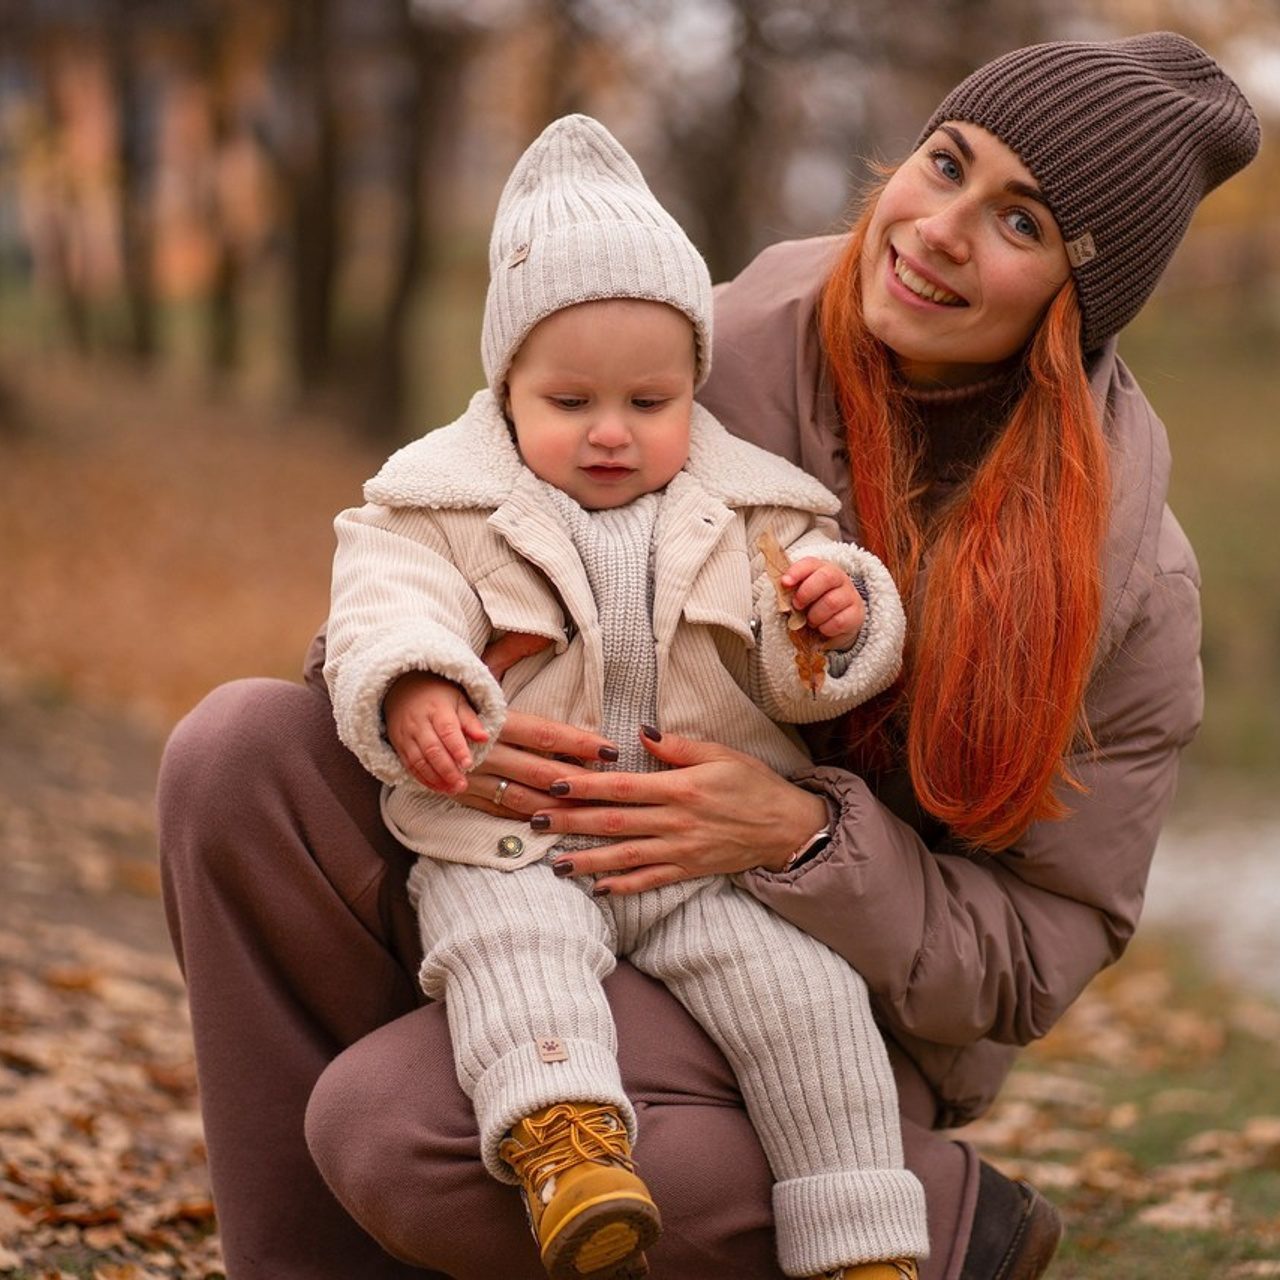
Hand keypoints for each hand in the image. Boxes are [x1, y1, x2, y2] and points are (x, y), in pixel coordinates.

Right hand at [384, 672, 487, 794]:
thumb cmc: (438, 696)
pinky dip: (423, 779)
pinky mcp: (399, 746)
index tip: (468, 764)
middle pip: (432, 750)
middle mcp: (419, 723)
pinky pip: (410, 766)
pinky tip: (438, 788)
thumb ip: (470, 720)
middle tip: (462, 785)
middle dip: (448, 770)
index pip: (447, 731)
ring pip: (419, 761)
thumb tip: (485, 738)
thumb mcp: (458, 700)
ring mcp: (406, 736)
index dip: (457, 749)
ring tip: (452, 790)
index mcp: (437, 710)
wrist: (402, 689)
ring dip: (436, 779)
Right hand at [447, 633, 620, 816]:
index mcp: (495, 720)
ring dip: (557, 806)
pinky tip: (553, 820)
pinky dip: (527, 816)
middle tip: (611, 788)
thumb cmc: (451, 692)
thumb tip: (544, 636)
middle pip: (541, 771)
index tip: (609, 749)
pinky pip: (501, 811)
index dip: (579, 743)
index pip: (546, 734)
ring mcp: (475, 778)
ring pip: (524, 798)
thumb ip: (512, 654)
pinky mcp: (464, 795)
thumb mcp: (480, 671)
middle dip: (578, 782)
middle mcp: (487, 751)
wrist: (401, 716)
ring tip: (590, 809)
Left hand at [530, 727, 829, 894]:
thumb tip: (641, 734)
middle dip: (571, 823)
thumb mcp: (720, 754)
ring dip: (587, 860)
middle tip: (536, 822)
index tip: (554, 784)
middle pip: (614, 823)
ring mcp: (681, 850)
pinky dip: (623, 886)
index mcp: (680, 788)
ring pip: (625, 857)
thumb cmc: (754, 785)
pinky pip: (650, 881)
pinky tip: (596, 888)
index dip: (586, 787)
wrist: (788, 827)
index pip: (622, 787)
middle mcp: (676, 822)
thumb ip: (678, 747)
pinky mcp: (689, 870)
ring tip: (554, 863)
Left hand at [782, 557, 864, 650]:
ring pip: (831, 602)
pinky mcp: (857, 615)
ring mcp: (850, 596)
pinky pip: (839, 621)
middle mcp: (839, 579)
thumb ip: (790, 591)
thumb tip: (779, 590)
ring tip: (811, 621)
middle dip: (806, 592)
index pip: (811, 563)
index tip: (785, 583)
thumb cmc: (814, 606)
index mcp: (822, 569)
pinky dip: (825, 628)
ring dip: (815, 615)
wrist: (837, 624)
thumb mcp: (800, 595)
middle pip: (826, 577)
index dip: (796, 571)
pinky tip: (822, 628)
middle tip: (797, 606)